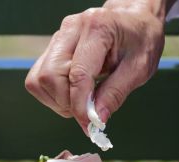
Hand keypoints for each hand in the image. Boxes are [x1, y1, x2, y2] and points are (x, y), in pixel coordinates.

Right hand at [25, 0, 168, 132]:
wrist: (134, 21)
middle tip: (86, 110)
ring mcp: (58, 37)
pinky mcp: (52, 47)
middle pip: (50, 76)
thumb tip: (96, 119)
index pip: (77, 74)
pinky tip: (72, 93)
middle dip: (66, 102)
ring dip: (57, 100)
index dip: (80, 105)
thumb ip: (116, 94)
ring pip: (39, 79)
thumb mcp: (139, 69)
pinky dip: (51, 94)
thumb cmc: (140, 40)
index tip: (89, 123)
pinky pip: (38, 78)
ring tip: (80, 100)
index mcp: (97, 28)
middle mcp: (71, 29)